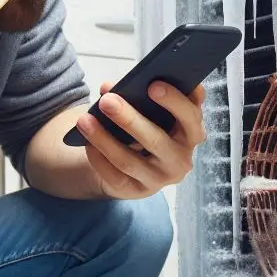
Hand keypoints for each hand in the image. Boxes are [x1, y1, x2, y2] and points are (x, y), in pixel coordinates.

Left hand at [76, 81, 206, 198]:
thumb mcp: (153, 112)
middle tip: (107, 101)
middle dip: (130, 119)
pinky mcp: (137, 191)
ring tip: (84, 120)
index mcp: (191, 133)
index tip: (153, 85)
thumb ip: (140, 95)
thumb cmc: (148, 127)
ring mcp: (160, 179)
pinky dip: (99, 158)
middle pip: (156, 140)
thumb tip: (108, 87)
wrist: (135, 165)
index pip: (191, 117)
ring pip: (129, 161)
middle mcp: (181, 159)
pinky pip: (115, 176)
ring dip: (104, 139)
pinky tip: (87, 143)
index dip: (175, 101)